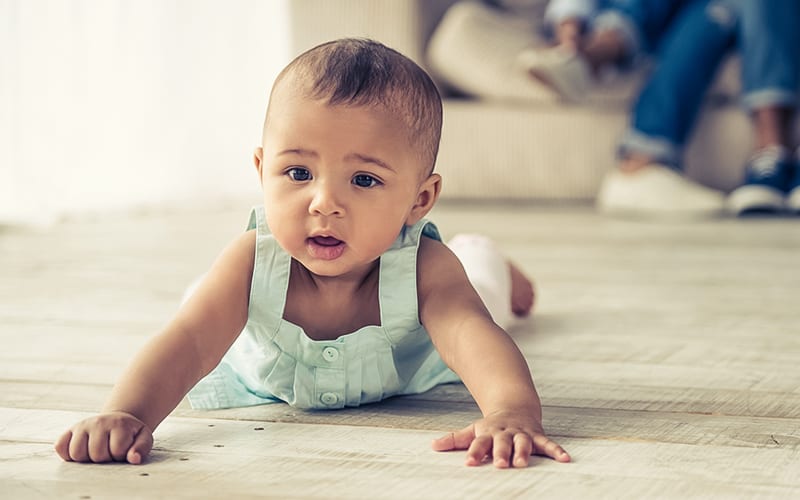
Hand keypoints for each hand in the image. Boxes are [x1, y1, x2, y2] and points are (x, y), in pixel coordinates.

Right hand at [54, 411, 152, 463]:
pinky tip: (82, 451)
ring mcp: (82, 426)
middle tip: (109, 451)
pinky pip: (60, 447)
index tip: (123, 449)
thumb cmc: (130, 434)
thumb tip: (133, 459)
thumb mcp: (143, 437)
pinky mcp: (69, 431)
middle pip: (96, 454)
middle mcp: (98, 422)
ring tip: (97, 452)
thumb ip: (142, 448)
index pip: (117, 450)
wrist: (118, 420)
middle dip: (105, 458)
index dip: (121, 455)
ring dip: (87, 459)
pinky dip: (68, 454)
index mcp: (118, 424)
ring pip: (76, 453)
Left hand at [431, 411, 569, 467]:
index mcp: (489, 432)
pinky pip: (548, 444)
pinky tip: (565, 460)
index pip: (479, 443)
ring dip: (523, 452)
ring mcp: (522, 434)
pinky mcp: (537, 436)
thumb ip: (455, 439)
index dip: (474, 452)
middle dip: (501, 453)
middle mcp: (505, 433)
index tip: (468, 462)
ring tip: (522, 463)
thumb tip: (433, 446)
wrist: (514, 407)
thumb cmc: (491, 426)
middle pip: (502, 443)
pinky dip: (556, 451)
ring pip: (523, 443)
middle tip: (499, 465)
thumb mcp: (473, 430)